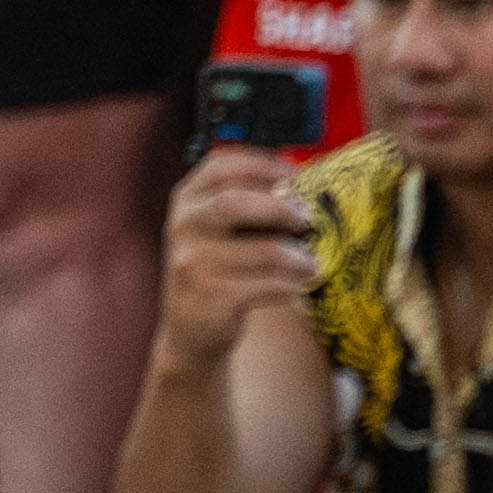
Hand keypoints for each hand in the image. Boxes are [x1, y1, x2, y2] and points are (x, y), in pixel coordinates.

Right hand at [160, 135, 318, 355]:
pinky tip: (295, 286)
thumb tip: (297, 186)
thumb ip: (246, 203)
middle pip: (232, 203)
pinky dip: (290, 285)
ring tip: (310, 264)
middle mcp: (182, 228)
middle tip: (307, 219)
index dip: (261, 164)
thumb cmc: (217, 269)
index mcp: (186, 201)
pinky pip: (267, 285)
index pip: (219, 167)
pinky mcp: (210, 298)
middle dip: (280, 208)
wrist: (189, 328)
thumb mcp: (217, 229)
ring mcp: (192, 265)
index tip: (295, 175)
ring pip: (263, 251)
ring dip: (298, 257)